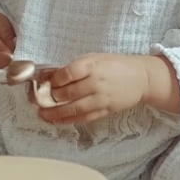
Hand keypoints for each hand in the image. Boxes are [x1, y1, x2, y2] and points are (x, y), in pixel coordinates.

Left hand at [37, 54, 152, 125]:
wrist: (141, 78)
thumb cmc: (115, 65)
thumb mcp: (96, 58)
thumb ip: (77, 66)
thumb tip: (54, 76)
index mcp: (94, 65)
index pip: (70, 72)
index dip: (55, 78)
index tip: (47, 81)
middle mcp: (97, 82)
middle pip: (69, 92)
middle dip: (51, 97)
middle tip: (38, 100)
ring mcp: (101, 98)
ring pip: (74, 108)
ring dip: (56, 113)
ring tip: (42, 114)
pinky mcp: (105, 110)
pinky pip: (84, 117)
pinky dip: (69, 120)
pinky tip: (57, 121)